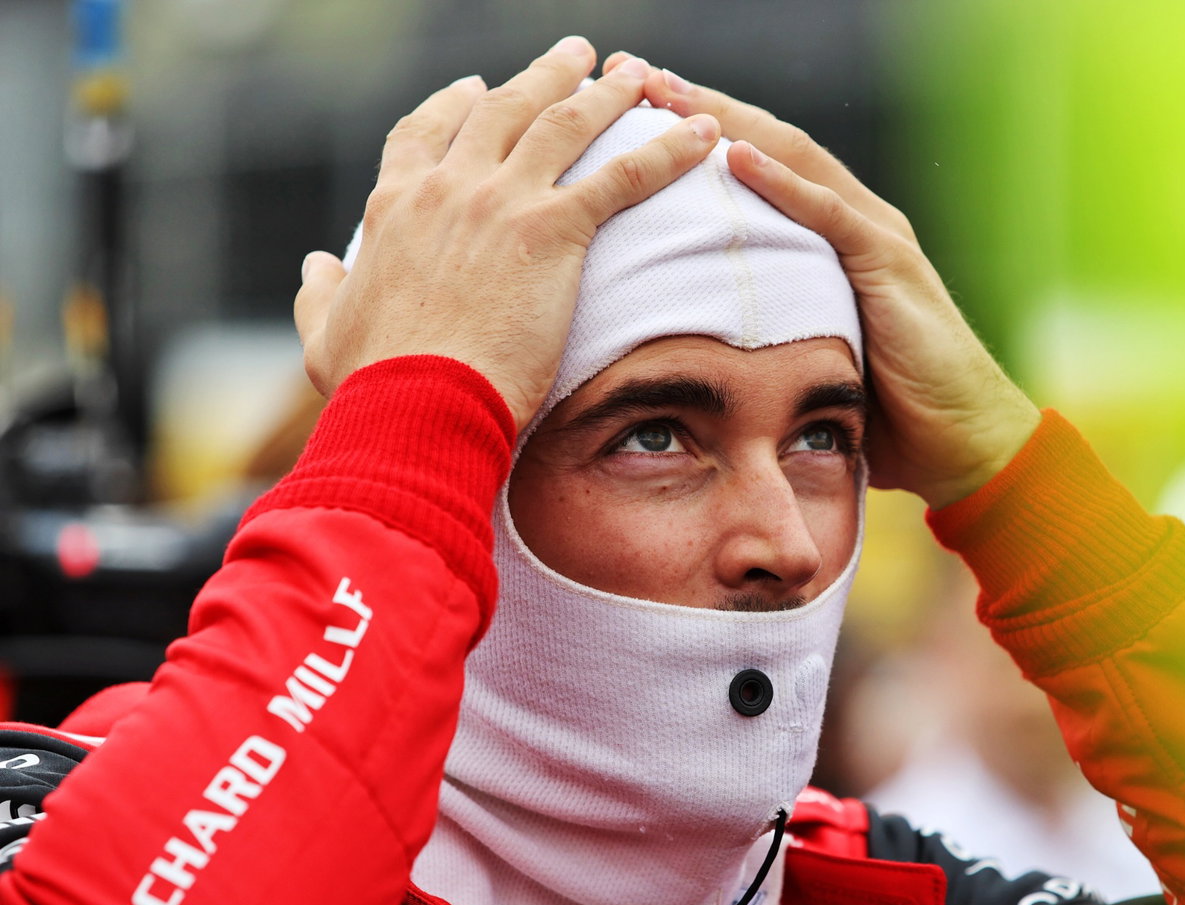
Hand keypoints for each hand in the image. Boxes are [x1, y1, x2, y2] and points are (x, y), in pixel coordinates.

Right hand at [293, 39, 721, 429]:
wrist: (417, 405)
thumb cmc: (373, 385)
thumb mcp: (325, 334)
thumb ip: (321, 293)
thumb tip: (317, 264)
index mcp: (395, 207)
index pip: (424, 135)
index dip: (451, 108)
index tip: (472, 89)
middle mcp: (447, 188)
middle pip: (502, 111)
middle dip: (541, 77)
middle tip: (575, 56)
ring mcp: (501, 202)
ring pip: (564, 126)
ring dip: (607, 95)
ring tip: (637, 75)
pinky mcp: (552, 230)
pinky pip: (624, 176)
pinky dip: (668, 150)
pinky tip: (704, 134)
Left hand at [619, 59, 1040, 508]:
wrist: (962, 443)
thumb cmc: (884, 413)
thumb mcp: (808, 358)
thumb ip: (765, 331)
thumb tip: (691, 343)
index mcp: (835, 236)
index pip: (759, 163)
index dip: (698, 131)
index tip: (633, 108)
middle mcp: (858, 219)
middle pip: (770, 142)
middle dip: (701, 106)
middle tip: (632, 74)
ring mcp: (879, 235)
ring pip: (794, 159)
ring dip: (727, 121)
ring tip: (665, 94)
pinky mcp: (890, 264)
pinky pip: (829, 213)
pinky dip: (781, 181)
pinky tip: (734, 154)